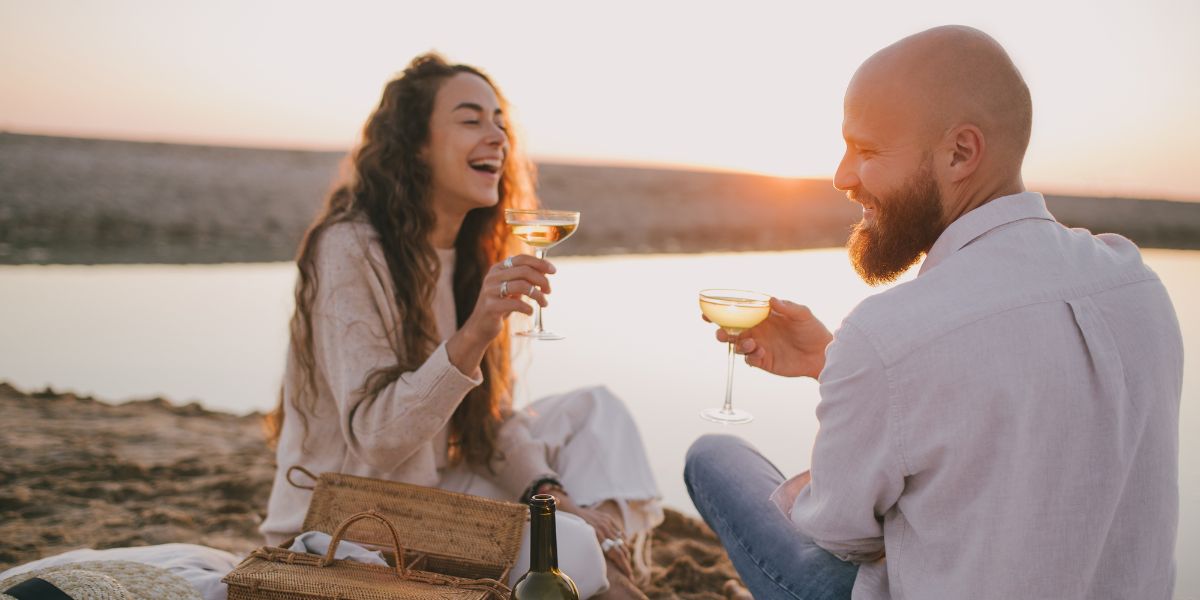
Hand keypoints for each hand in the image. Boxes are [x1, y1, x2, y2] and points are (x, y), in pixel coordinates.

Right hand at [447, 254, 553, 372]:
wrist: (480, 327)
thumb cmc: (500, 306)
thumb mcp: (511, 289)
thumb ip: (524, 279)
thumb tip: (546, 272)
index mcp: (498, 269)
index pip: (522, 259)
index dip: (540, 263)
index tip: (553, 271)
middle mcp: (492, 277)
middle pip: (524, 271)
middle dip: (542, 280)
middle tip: (549, 291)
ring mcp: (490, 291)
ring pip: (522, 286)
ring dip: (538, 295)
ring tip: (544, 303)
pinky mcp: (491, 306)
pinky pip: (516, 304)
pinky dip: (528, 308)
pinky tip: (530, 312)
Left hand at [554, 492, 633, 578]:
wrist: (570, 511)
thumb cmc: (574, 532)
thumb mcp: (583, 544)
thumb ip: (595, 552)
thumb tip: (602, 566)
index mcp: (598, 538)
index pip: (617, 555)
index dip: (624, 566)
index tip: (629, 576)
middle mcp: (604, 530)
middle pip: (622, 549)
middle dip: (626, 561)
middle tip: (629, 573)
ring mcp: (607, 523)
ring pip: (622, 540)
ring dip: (625, 551)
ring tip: (625, 561)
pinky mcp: (607, 518)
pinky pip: (619, 530)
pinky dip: (622, 539)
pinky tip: (623, 545)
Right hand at [713, 297, 831, 377]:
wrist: (822, 354)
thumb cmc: (813, 330)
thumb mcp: (802, 314)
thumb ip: (787, 307)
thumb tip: (771, 299)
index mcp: (762, 316)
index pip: (738, 312)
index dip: (722, 311)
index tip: (707, 311)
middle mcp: (757, 330)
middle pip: (732, 330)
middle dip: (722, 331)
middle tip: (720, 332)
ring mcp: (759, 346)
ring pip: (737, 345)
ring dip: (737, 344)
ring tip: (749, 343)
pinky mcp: (763, 361)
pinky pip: (749, 359)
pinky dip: (750, 356)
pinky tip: (759, 352)